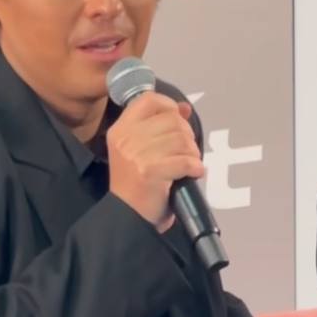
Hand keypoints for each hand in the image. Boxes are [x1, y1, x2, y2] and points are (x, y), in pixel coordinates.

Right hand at [107, 93, 203, 231]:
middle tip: (186, 152)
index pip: (149, 100)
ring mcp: (137, 154)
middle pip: (172, 120)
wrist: (127, 216)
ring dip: (193, 153)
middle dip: (187, 135)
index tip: (178, 122)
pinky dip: (195, 168)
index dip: (169, 106)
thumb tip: (184, 107)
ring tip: (189, 164)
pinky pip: (185, 161)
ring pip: (182, 140)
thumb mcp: (141, 150)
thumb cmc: (137, 184)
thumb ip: (161, 126)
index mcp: (121, 129)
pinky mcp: (151, 171)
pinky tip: (193, 173)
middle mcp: (126, 138)